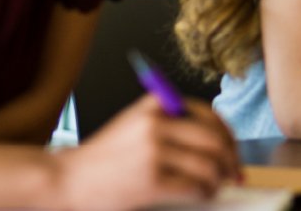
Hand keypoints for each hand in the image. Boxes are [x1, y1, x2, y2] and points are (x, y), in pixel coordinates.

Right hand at [53, 95, 240, 209]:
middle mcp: (155, 123)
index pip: (209, 115)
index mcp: (155, 104)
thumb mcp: (136, 125)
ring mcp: (153, 152)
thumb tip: (219, 143)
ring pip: (208, 165)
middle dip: (230, 159)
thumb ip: (172, 125)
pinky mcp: (151, 181)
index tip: (232, 150)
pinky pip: (194, 187)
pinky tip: (200, 195)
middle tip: (233, 173)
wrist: (67, 179)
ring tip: (214, 187)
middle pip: (214, 140)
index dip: (227, 135)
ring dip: (218, 179)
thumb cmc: (104, 158)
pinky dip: (204, 193)